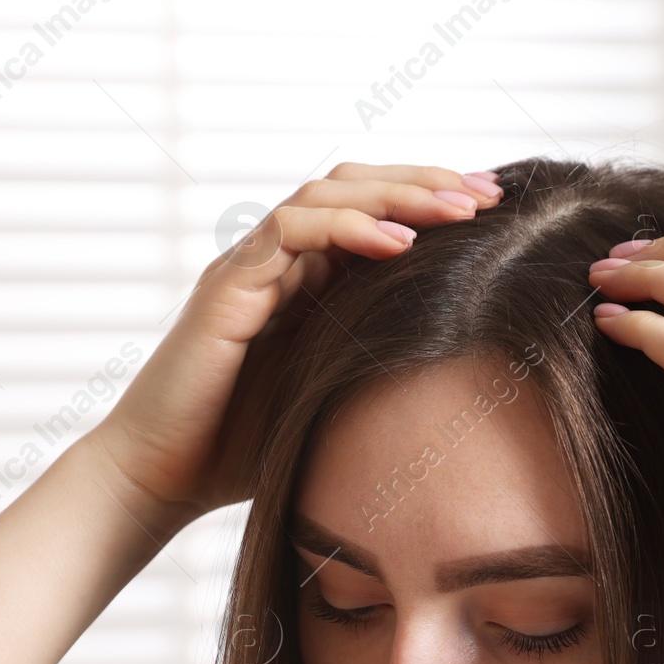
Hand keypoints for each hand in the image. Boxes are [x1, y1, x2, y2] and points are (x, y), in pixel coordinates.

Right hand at [89, 163, 502, 518]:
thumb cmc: (250, 449)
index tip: (499, 207)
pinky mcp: (225, 288)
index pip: (375, 210)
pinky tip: (398, 244)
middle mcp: (278, 262)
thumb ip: (386, 363)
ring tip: (459, 209)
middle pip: (355, 186)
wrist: (163, 481)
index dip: (433, 199)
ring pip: (324, 195)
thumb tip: (477, 360)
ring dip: (397, 194)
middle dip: (427, 182)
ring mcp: (249, 268)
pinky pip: (287, 233)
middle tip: (492, 193)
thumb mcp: (341, 396)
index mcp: (309, 280)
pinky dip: (345, 228)